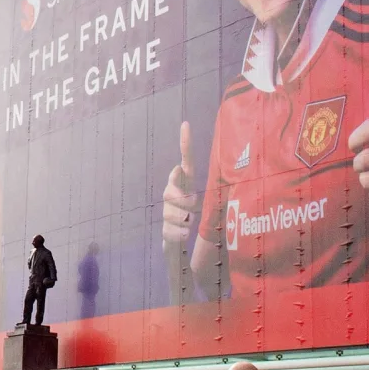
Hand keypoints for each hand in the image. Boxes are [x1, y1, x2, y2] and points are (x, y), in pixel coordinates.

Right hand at [162, 121, 198, 249]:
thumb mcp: (203, 201)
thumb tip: (178, 167)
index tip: (186, 126)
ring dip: (182, 220)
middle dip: (181, 201)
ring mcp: (167, 212)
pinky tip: (183, 235)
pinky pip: (168, 229)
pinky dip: (178, 233)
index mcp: (186, 185)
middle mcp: (173, 195)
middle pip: (170, 192)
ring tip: (190, 225)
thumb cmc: (195, 219)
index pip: (186, 163)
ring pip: (169, 212)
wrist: (183, 243)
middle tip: (192, 209)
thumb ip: (192, 187)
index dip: (186, 145)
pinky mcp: (165, 230)